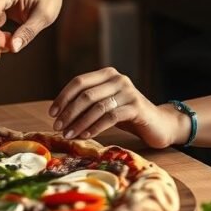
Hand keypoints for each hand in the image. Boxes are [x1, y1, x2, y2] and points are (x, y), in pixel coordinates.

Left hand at [49, 68, 186, 146]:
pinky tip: (86, 135)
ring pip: (97, 107)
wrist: (159, 124)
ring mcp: (128, 92)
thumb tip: (59, 114)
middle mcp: (118, 79)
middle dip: (69, 112)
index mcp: (107, 74)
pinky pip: (110, 117)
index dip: (63, 97)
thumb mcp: (105, 105)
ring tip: (69, 134)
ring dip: (79, 122)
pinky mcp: (136, 107)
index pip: (79, 82)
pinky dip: (95, 127)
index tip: (52, 113)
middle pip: (86, 95)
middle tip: (58, 127)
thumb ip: (88, 103)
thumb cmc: (127, 115)